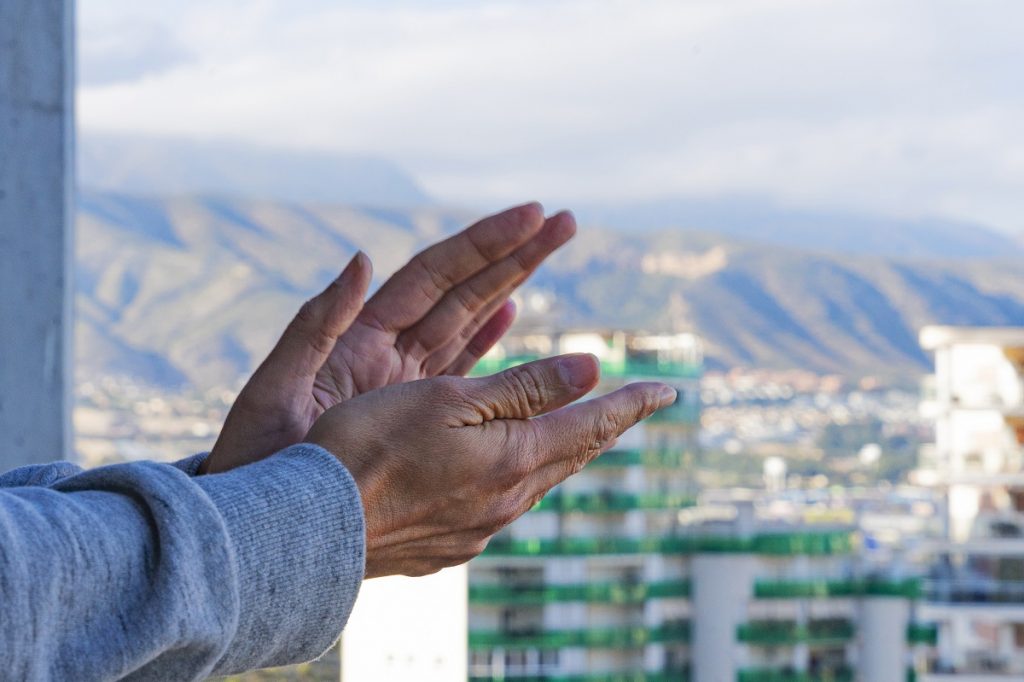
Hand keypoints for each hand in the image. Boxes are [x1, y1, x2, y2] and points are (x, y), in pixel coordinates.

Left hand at [204, 203, 575, 473]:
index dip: (483, 244)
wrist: (264, 527)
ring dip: (509, 287)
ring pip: (468, 324)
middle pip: (462, 291)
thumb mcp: (275, 390)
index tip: (532, 215)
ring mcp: (402, 383)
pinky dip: (485, 341)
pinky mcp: (412, 417)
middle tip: (563, 222)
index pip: (434, 276)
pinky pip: (459, 372)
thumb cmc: (256, 462)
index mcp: (359, 339)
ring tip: (549, 250)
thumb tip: (360, 260)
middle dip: (512, 255)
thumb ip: (314, 326)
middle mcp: (387, 352)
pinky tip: (511, 315)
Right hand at [305, 354, 676, 577]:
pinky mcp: (449, 546)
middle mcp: (507, 501)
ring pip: (538, 482)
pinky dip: (520, 477)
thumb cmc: (372, 449)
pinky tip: (506, 475)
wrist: (312, 531)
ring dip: (563, 453)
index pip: (592, 425)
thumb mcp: (451, 401)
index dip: (631, 404)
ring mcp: (478, 529)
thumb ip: (524, 388)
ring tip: (577, 434)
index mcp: (515, 459)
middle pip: (572, 456)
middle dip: (604, 427)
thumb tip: (593, 368)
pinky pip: (503, 504)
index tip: (669, 390)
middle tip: (632, 408)